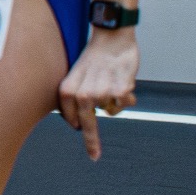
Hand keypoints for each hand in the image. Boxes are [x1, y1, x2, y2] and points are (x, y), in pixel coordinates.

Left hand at [57, 27, 137, 161]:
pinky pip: (124, 105)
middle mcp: (82, 94)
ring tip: (112, 81)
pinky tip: (124, 82)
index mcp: (68, 90)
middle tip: (94, 156)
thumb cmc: (94, 59)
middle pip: (88, 124)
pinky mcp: (119, 91)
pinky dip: (127, 98)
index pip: (71, 118)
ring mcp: (101, 93)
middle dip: (92, 142)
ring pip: (110, 111)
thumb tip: (79, 124)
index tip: (82, 145)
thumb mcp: (77, 76)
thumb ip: (76, 98)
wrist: (111, 38)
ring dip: (114, 101)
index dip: (77, 128)